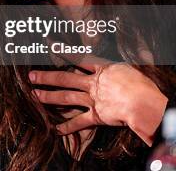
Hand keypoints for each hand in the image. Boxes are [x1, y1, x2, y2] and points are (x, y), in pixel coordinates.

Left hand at [29, 59, 167, 145]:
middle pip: (65, 78)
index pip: (80, 57)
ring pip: (66, 97)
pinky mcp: (97, 116)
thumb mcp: (133, 66)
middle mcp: (94, 83)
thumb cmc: (143, 85)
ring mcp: (93, 99)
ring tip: (35, 96)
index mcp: (103, 69)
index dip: (65, 51)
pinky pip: (79, 122)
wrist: (143, 103)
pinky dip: (67, 127)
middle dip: (47, 78)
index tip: (51, 46)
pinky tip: (55, 129)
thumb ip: (123, 62)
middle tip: (31, 77)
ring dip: (49, 97)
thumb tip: (131, 53)